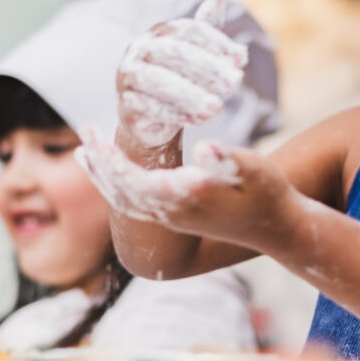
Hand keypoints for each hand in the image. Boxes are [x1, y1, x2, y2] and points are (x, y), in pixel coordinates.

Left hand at [76, 129, 295, 249]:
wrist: (275, 227)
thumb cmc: (268, 193)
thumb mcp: (256, 172)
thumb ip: (230, 162)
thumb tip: (206, 150)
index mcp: (185, 201)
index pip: (136, 183)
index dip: (112, 163)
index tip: (94, 140)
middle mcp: (172, 214)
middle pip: (122, 193)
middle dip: (99, 165)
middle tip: (84, 133)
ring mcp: (172, 217)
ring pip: (125, 200)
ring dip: (103, 174)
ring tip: (84, 149)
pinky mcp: (175, 215)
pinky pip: (135, 201)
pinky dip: (116, 183)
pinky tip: (110, 166)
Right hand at [117, 0, 248, 148]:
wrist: (147, 117)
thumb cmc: (177, 80)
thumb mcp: (195, 55)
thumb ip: (207, 31)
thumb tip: (217, 1)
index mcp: (160, 33)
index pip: (190, 30)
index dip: (217, 42)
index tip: (242, 59)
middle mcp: (140, 49)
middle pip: (173, 52)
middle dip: (207, 67)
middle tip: (235, 83)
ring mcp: (128, 76)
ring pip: (157, 80)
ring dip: (190, 94)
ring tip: (217, 107)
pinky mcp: (125, 105)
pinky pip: (148, 107)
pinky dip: (175, 113)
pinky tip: (199, 120)